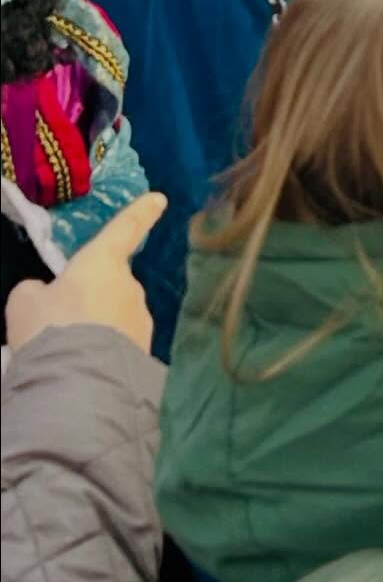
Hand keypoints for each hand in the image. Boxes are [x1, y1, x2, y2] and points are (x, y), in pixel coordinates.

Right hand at [5, 192, 165, 355]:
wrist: (78, 383)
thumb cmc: (50, 327)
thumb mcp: (25, 303)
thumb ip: (37, 291)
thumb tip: (45, 294)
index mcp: (103, 261)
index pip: (125, 228)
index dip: (140, 212)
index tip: (159, 198)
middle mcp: (130, 284)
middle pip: (112, 285)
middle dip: (92, 300)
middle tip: (62, 324)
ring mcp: (141, 318)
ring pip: (117, 318)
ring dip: (98, 330)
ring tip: (69, 353)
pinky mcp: (145, 350)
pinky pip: (121, 346)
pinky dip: (106, 354)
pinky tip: (85, 370)